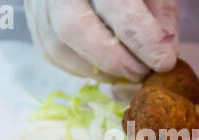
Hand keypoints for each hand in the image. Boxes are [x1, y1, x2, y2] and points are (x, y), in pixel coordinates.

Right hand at [24, 0, 178, 81]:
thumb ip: (161, 14)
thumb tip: (163, 57)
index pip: (117, 6)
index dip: (142, 39)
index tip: (164, 62)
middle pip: (74, 27)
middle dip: (114, 60)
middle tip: (142, 73)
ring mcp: (40, 3)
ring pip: (59, 46)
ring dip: (99, 69)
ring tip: (128, 72)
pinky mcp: (34, 20)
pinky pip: (52, 54)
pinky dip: (82, 68)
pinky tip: (105, 67)